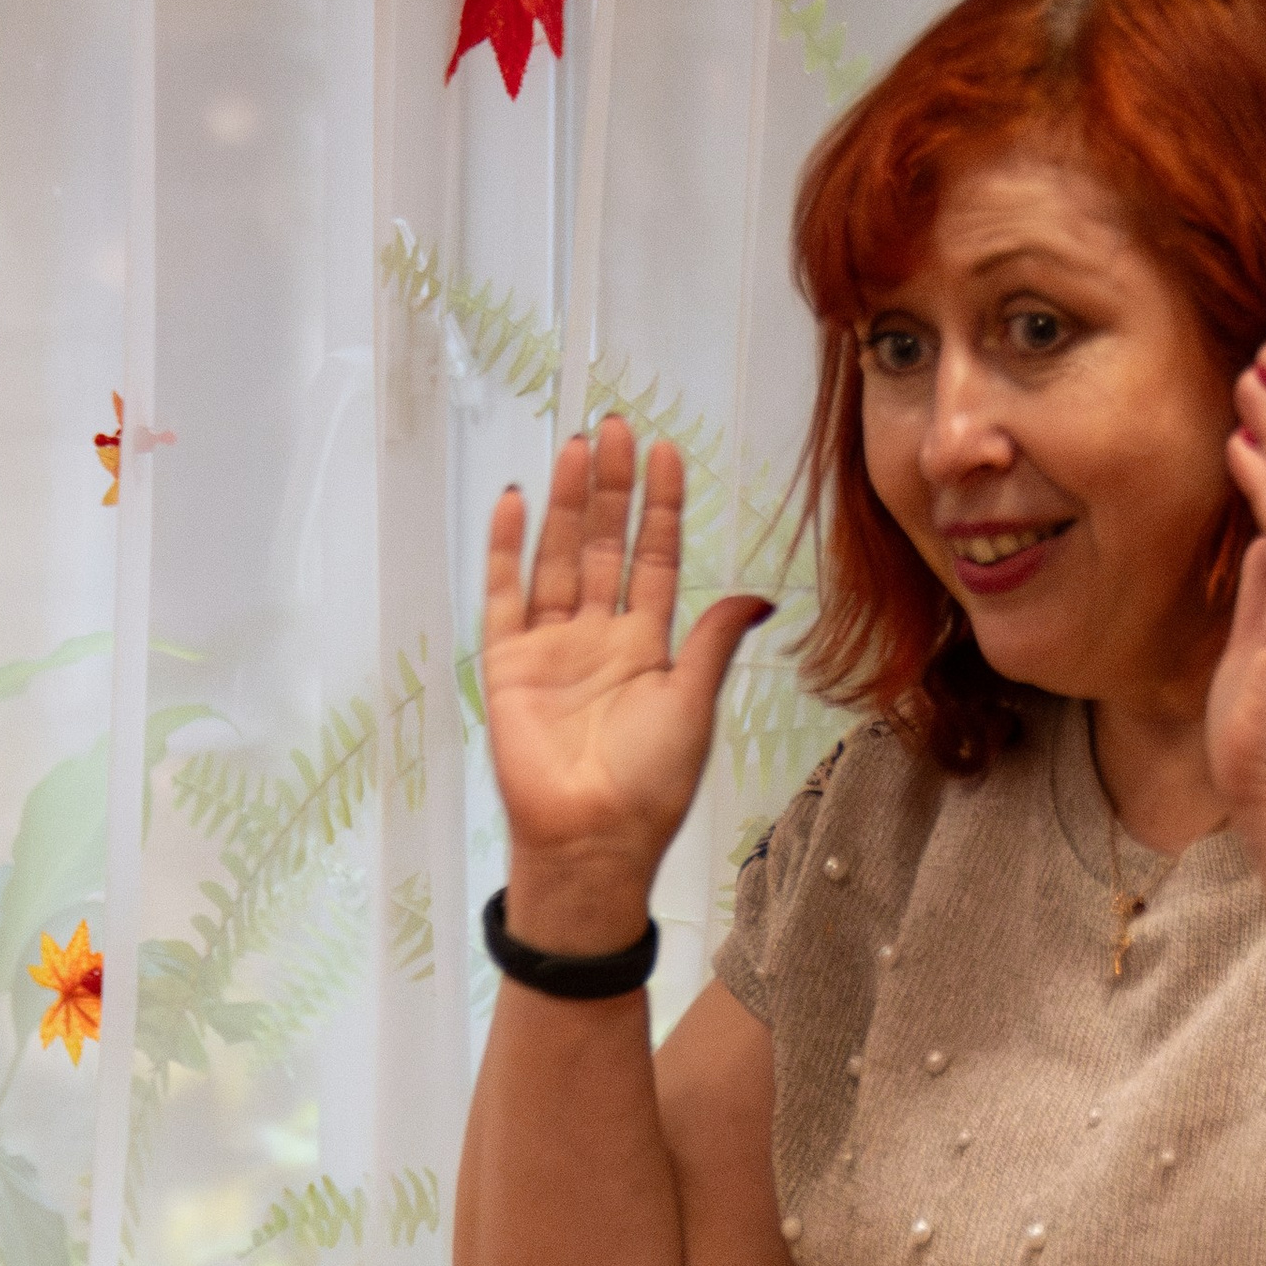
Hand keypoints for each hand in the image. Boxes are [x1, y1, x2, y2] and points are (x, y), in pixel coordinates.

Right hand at [484, 416, 770, 946]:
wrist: (593, 840)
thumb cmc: (649, 785)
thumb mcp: (694, 704)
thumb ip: (715, 642)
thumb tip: (761, 598)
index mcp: (646, 647)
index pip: (653, 559)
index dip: (660, 507)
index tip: (668, 453)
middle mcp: (597, 638)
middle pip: (605, 546)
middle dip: (613, 487)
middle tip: (620, 426)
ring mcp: (550, 649)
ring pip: (560, 558)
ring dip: (568, 503)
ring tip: (579, 446)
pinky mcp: (508, 666)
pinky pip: (505, 597)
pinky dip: (506, 550)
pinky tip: (515, 501)